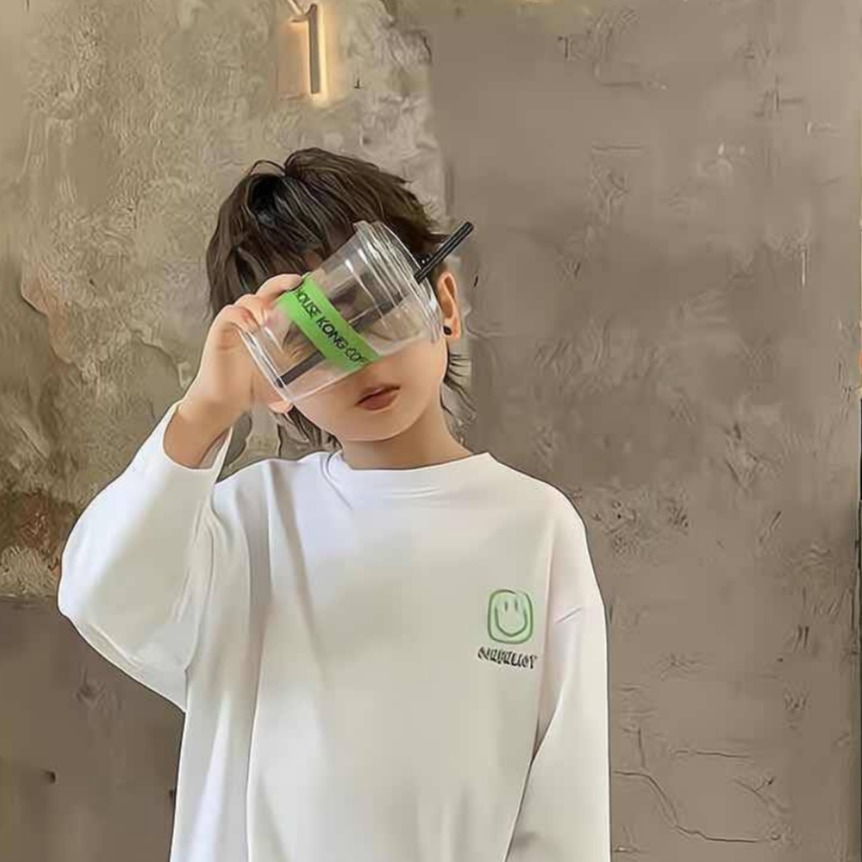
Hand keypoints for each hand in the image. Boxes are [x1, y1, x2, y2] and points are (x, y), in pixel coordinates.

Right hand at [166, 274, 302, 466]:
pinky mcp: (221, 329)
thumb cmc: (253, 386)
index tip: (313, 284)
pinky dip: (241, 315)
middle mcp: (255, 319)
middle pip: (268, 289)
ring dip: (261, 303)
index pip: (285, 298)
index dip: (297, 290)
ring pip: (249, 299)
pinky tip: (251, 327)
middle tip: (296, 283)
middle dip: (283, 282)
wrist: (225, 400)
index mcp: (272, 326)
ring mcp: (238, 323)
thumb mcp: (283, 381)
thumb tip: (320, 384)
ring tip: (269, 317)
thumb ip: (299, 380)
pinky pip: (230, 313)